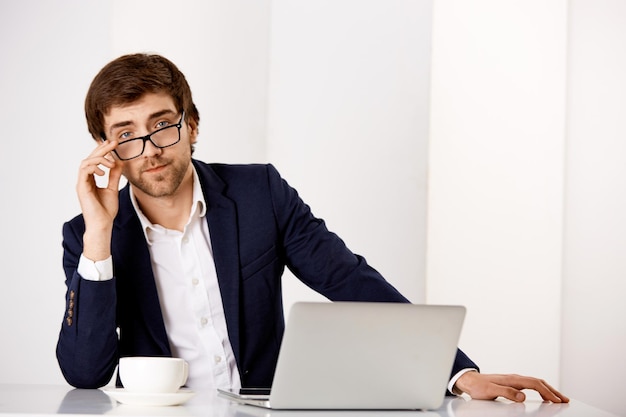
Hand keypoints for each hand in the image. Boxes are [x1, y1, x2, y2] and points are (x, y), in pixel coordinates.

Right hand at [76, 139, 123, 259]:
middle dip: (101, 148)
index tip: (114, 144)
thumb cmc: (106, 210)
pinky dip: (94, 166)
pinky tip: (104, 171)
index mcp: (91, 179)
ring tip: (111, 161)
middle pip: (90, 157)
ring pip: (85, 162)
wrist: (103, 224)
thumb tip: (119, 162)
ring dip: (99, 157)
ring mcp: (82, 183)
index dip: (103, 150)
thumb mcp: (113, 188)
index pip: (95, 160)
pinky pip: (84, 170)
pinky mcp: (81, 187)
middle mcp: (84, 179)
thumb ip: (114, 176)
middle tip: (113, 142)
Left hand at [454, 372, 569, 402]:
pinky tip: (543, 395)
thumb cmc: (478, 386)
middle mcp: (515, 378)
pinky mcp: (512, 383)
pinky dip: (540, 390)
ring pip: (536, 383)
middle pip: (538, 382)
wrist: (469, 380)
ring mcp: (514, 380)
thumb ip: (507, 393)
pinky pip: (531, 385)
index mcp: (513, 379)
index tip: (557, 400)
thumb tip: (522, 396)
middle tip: (564, 399)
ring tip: (558, 398)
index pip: (535, 384)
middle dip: (553, 391)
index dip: (548, 392)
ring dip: (548, 390)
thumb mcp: (491, 391)